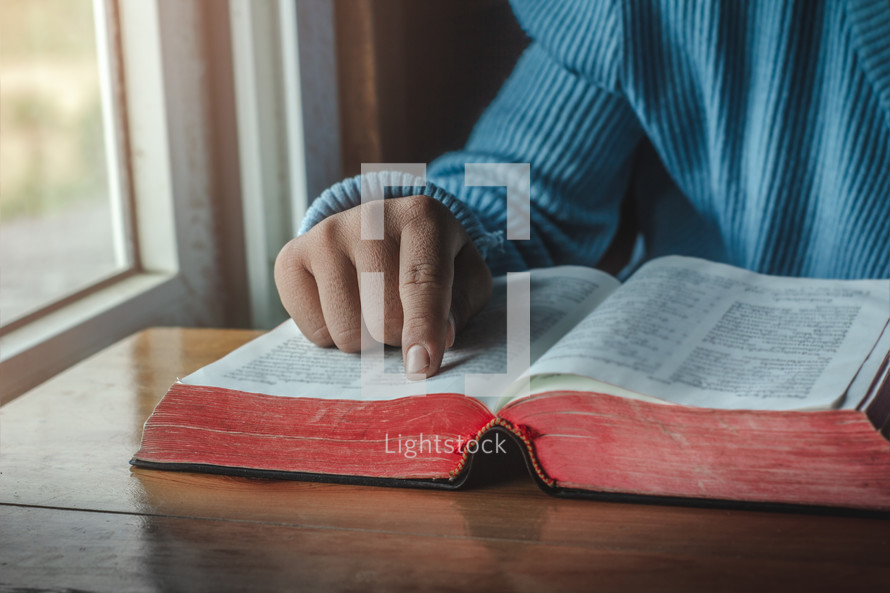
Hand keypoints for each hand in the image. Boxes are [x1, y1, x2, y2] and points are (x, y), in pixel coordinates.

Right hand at [274, 195, 491, 377]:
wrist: (379, 231)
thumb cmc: (432, 261)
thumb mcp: (464, 277)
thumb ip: (460, 307)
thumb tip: (439, 338)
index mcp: (422, 217)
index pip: (422, 280)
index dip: (423, 327)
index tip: (421, 366)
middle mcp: (368, 218)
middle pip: (384, 317)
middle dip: (399, 337)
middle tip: (403, 316)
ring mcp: (324, 236)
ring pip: (347, 331)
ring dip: (367, 340)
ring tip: (373, 308)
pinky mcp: (290, 259)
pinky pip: (314, 332)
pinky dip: (333, 335)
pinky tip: (344, 305)